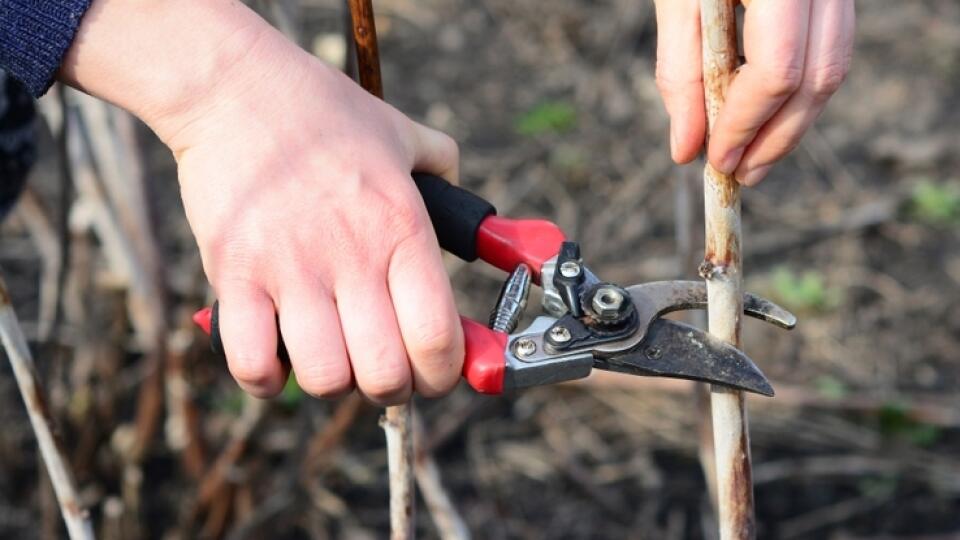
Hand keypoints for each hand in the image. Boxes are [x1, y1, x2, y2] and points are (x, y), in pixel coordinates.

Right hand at [62, 0, 463, 404]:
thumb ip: (443, 169)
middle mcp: (352, 256)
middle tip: (380, 368)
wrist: (237, 88)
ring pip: (324, 378)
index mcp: (402, 230)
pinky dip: (265, 378)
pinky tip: (274, 356)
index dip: (442, 375)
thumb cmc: (322, 113)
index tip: (434, 372)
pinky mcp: (233, 274)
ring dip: (331, 382)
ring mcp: (290, 269)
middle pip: (385, 375)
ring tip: (328, 355)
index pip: (438, 339)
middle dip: (390, 388)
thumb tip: (468, 202)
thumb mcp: (401, 133)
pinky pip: (251, 362)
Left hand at [653, 0, 854, 184]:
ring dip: (793, 121)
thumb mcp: (678, 5)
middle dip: (778, 136)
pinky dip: (800, 89)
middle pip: (818, 77)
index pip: (776, 71)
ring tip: (753, 158)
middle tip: (741, 175)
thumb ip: (682, 74)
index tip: (719, 161)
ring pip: (834, 66)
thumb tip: (687, 149)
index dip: (746, 125)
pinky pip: (832, 49)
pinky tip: (766, 117)